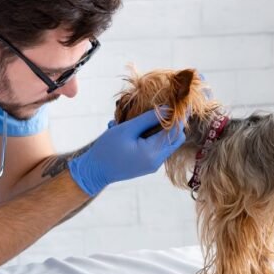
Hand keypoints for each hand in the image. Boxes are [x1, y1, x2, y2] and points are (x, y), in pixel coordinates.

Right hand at [68, 107, 185, 196]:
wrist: (94, 171)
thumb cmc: (107, 149)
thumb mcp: (127, 129)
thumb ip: (149, 119)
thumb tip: (168, 108)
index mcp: (152, 153)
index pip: (175, 131)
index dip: (179, 115)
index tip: (179, 101)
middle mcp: (157, 161)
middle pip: (177, 138)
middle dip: (174, 122)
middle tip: (164, 107)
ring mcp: (153, 164)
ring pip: (169, 142)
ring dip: (163, 129)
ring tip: (149, 117)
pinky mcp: (148, 165)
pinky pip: (159, 148)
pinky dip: (155, 136)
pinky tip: (141, 128)